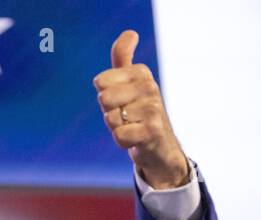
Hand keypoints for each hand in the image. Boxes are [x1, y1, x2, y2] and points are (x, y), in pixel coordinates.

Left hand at [93, 30, 189, 189]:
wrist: (160, 146)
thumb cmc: (138, 112)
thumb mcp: (130, 82)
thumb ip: (123, 57)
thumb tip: (131, 32)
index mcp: (141, 72)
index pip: (100, 82)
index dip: (105, 96)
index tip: (121, 101)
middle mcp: (149, 86)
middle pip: (103, 100)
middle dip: (110, 113)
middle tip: (126, 117)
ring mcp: (153, 108)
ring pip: (110, 119)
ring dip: (117, 128)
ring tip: (132, 127)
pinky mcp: (152, 131)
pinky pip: (119, 136)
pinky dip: (122, 141)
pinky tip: (135, 140)